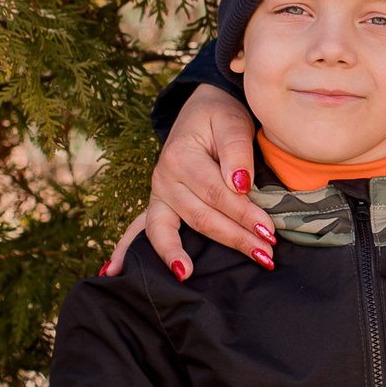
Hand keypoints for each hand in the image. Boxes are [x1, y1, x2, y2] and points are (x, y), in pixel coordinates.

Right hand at [105, 85, 270, 278]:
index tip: (270, 232)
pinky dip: (126, 251)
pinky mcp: (158, 204)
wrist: (202, 109)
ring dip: (183, 257)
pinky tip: (115, 273)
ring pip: (170, 230)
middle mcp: (163, 178)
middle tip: (265, 255)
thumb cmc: (221, 117)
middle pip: (199, 217)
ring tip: (194, 276)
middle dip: (233, 238)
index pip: (216, 193)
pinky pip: (140, 229)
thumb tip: (239, 184)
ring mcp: (157, 193)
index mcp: (180, 156)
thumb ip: (236, 150)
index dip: (244, 214)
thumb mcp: (233, 122)